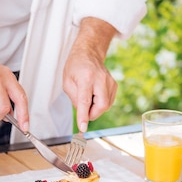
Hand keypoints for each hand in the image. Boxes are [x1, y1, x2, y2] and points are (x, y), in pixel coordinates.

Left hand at [63, 17, 117, 132]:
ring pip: (105, 105)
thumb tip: (84, 112)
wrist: (88, 53)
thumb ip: (74, 99)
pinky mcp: (114, 85)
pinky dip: (100, 103)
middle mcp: (101, 79)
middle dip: (92, 113)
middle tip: (83, 109)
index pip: (85, 101)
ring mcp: (110, 82)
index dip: (83, 116)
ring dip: (95, 107)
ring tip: (88, 96)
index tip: (82, 128)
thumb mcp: (67, 82)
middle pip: (101, 105)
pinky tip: (94, 94)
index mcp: (86, 77)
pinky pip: (108, 102)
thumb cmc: (76, 67)